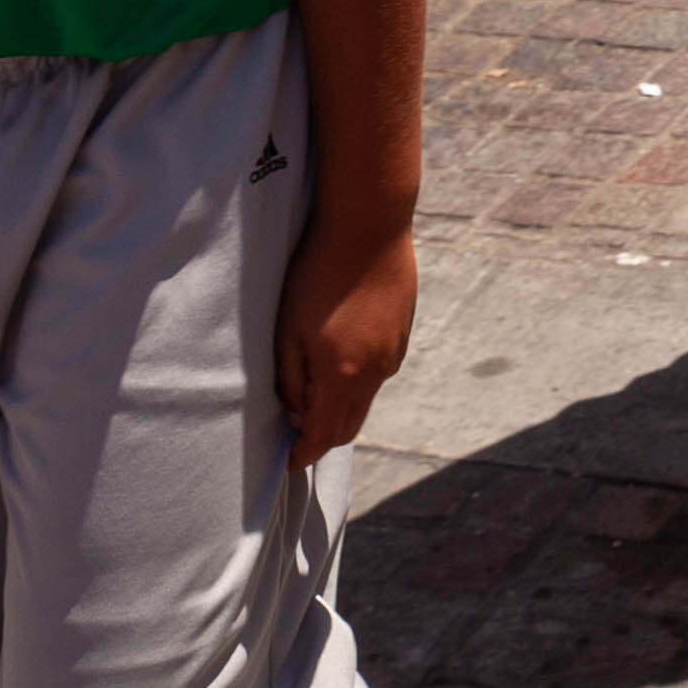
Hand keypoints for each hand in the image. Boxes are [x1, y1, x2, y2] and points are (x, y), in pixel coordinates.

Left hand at [275, 213, 419, 472]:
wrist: (369, 225)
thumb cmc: (319, 274)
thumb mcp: (288, 329)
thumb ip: (290, 380)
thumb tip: (296, 415)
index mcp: (343, 375)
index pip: (323, 437)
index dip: (302, 454)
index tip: (285, 462)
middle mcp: (376, 372)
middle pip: (349, 427)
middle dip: (322, 438)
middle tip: (295, 432)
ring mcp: (393, 353)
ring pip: (365, 400)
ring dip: (340, 407)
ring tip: (312, 390)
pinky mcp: (402, 334)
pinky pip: (378, 373)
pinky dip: (357, 381)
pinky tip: (338, 355)